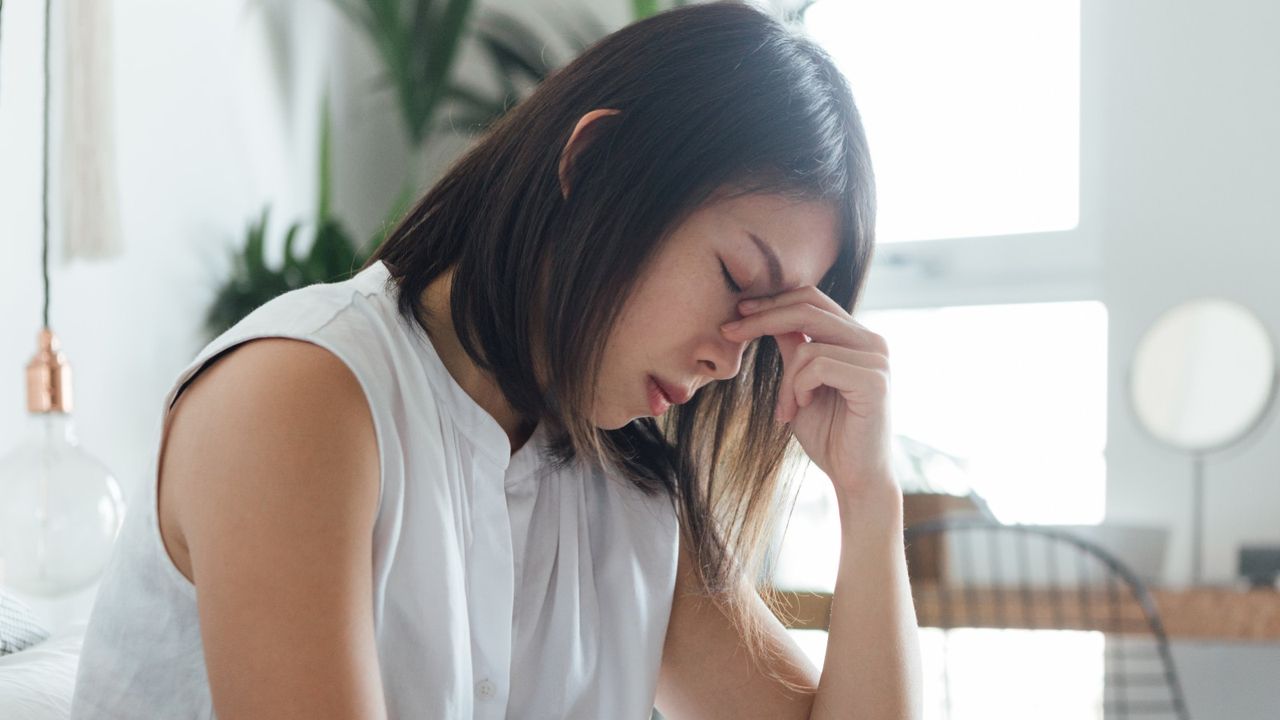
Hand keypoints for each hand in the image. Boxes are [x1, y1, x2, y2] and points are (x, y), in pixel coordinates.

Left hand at [720, 286, 895, 496]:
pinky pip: (819, 366)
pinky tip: (802, 408)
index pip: (812, 299)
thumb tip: (765, 313)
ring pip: (809, 346)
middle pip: (808, 308)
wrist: (854, 476)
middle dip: (763, 318)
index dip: (772, 301)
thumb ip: (793, 349)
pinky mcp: (874, 381)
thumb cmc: (828, 434)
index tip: (738, 313)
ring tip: (788, 409)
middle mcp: (872, 341)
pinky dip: (799, 389)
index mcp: (856, 337)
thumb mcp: (799, 384)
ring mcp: (877, 359)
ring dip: (786, 381)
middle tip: (729, 332)